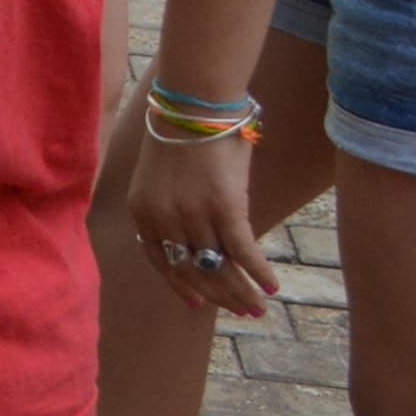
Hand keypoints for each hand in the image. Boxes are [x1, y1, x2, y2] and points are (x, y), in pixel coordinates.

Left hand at [125, 124, 277, 315]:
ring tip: (257, 307)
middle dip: (217, 294)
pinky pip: (242, 250)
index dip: (179, 284)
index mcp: (143, 211)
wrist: (195, 105)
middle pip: (191, 269)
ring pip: (218, 265)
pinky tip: (271, 286)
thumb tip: (203, 238)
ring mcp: (193, 214)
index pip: (160, 260)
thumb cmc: (185, 134)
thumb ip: (175, 208)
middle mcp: (164, 218)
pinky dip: (258, 272)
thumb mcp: (164, 177)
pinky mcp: (224, 206)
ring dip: (241, 291)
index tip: (195, 302)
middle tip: (240, 311)